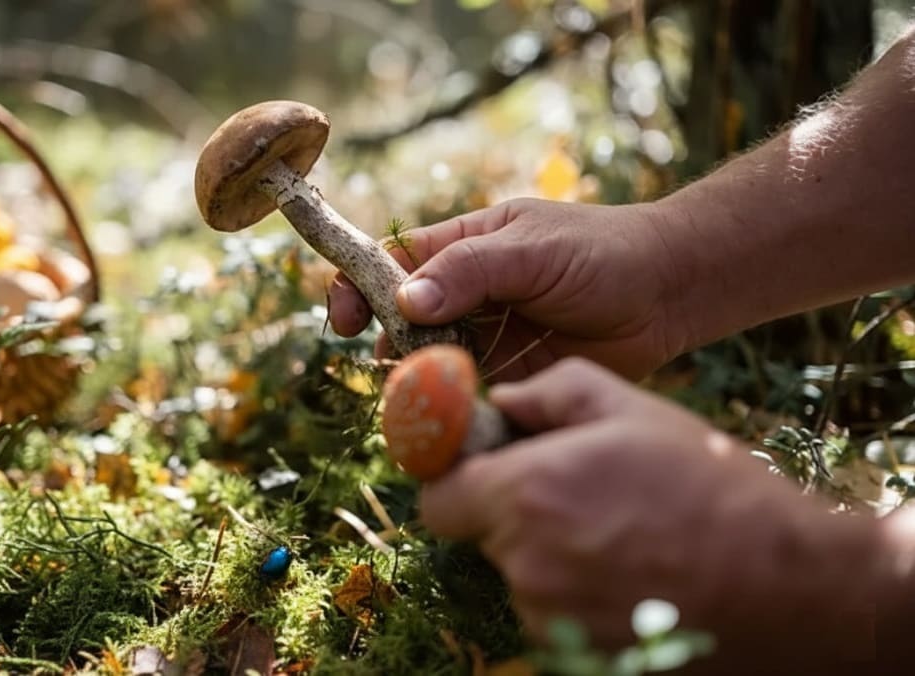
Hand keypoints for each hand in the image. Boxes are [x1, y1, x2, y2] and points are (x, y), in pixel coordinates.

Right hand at [328, 199, 684, 379]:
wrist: (674, 293)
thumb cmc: (605, 252)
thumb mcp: (532, 249)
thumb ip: (469, 271)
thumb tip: (404, 302)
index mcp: (465, 245)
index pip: (393, 262)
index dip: (358, 285)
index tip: (343, 318)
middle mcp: (468, 292)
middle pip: (400, 317)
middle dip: (383, 341)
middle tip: (388, 365)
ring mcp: (487, 335)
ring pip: (428, 359)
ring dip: (414, 378)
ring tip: (417, 394)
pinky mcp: (510, 375)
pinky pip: (465, 392)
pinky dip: (449, 405)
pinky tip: (448, 416)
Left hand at [419, 358, 885, 672]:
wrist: (792, 584)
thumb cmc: (711, 485)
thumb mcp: (633, 410)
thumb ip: (552, 392)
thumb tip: (502, 402)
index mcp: (526, 493)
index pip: (438, 500)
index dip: (460, 483)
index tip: (489, 476)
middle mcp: (526, 563)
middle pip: (484, 539)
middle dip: (515, 518)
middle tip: (582, 499)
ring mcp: (551, 619)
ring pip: (522, 580)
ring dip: (553, 560)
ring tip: (624, 537)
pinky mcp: (577, 655)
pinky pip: (556, 618)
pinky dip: (581, 599)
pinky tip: (635, 575)